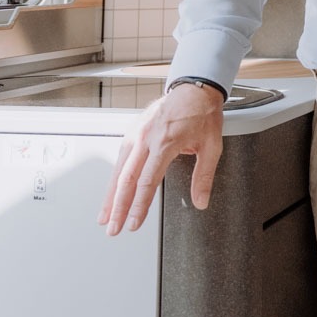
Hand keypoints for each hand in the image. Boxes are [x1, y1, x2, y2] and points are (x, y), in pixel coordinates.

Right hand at [98, 80, 225, 234]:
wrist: (194, 89)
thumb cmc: (203, 114)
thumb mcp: (212, 146)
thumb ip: (204, 176)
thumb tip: (201, 201)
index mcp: (165, 143)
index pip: (147, 182)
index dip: (138, 206)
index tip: (133, 223)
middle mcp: (146, 138)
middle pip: (126, 179)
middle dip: (117, 208)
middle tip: (113, 228)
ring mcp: (136, 133)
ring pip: (117, 169)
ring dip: (110, 195)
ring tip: (105, 216)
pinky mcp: (133, 130)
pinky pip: (120, 157)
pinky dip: (113, 178)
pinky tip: (111, 191)